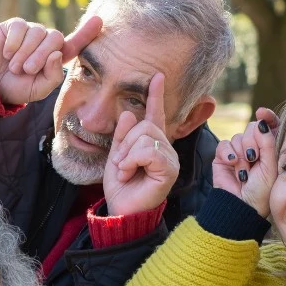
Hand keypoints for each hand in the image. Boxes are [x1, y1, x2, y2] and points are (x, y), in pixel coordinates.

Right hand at [0, 15, 102, 105]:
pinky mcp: (14, 26)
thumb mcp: (38, 89)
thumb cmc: (18, 87)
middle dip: (41, 56)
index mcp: (56, 57)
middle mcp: (46, 41)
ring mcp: (31, 31)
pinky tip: (7, 53)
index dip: (87, 32)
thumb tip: (57, 53)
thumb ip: (53, 76)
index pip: (75, 43)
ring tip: (14, 67)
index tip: (98, 20)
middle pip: (55, 37)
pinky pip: (20, 27)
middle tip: (27, 70)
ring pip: (37, 33)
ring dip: (24, 53)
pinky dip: (13, 43)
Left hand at [103, 74, 179, 215]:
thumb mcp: (116, 154)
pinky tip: (129, 173)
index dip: (156, 95)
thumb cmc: (121, 185)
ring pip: (146, 136)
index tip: (157, 76)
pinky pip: (149, 151)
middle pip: (145, 125)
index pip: (155, 115)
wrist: (121, 209)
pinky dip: (132, 160)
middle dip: (125, 142)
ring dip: (127, 154)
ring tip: (125, 170)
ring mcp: (169, 158)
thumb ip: (122, 135)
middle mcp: (164, 147)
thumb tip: (128, 112)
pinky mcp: (169, 169)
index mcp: (151, 142)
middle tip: (120, 163)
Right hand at [212, 108, 278, 217]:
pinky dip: (228, 153)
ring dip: (241, 154)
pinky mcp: (223, 157)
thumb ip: (268, 143)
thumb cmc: (261, 191)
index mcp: (270, 149)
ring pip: (238, 137)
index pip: (270, 126)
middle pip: (252, 128)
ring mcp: (238, 152)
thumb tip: (261, 122)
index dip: (267, 118)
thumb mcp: (270, 166)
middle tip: (253, 158)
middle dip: (253, 141)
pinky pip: (224, 144)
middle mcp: (254, 148)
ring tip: (244, 171)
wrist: (241, 205)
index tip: (262, 113)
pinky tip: (233, 164)